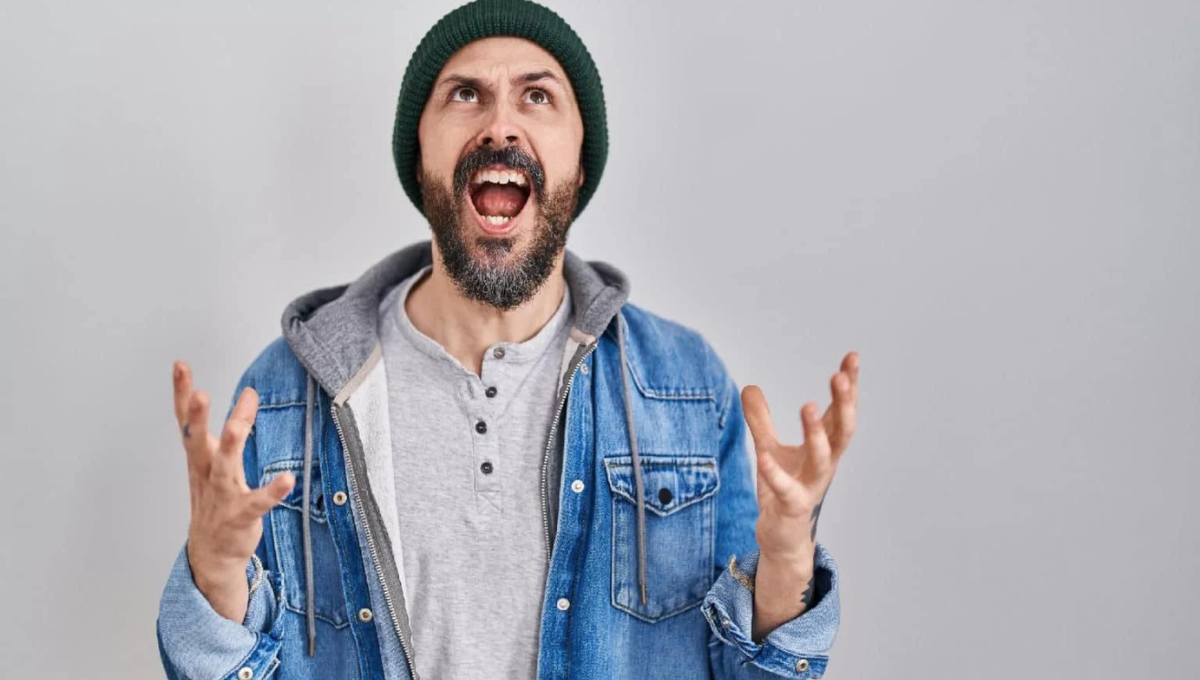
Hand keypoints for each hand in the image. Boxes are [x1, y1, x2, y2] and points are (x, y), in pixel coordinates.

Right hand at [172, 360, 294, 621]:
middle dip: (197, 418)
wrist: (211, 554)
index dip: (182, 393)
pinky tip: (287, 480)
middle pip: (197, 442)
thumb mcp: (216, 461)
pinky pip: (257, 503)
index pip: (185, 422)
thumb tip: (249, 392)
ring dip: (232, 446)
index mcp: (199, 459)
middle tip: (201, 394)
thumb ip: (233, 425)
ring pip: (225, 468)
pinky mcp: (241, 516)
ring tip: (241, 424)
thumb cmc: (215, 499)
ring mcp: (222, 496)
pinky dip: (272, 492)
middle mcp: (207, 474)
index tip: (180, 365)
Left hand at [742, 352, 858, 638]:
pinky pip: (785, 489)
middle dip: (845, 403)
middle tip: (840, 376)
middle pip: (842, 430)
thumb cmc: (784, 489)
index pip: (841, 411)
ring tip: (808, 405)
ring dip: (817, 433)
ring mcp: (811, 486)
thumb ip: (760, 419)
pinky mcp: (791, 506)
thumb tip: (750, 386)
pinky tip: (762, 457)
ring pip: (823, 458)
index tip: (852, 357)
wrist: (782, 536)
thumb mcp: (769, 447)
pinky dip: (774, 473)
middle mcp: (824, 464)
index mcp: (824, 447)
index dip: (849, 386)